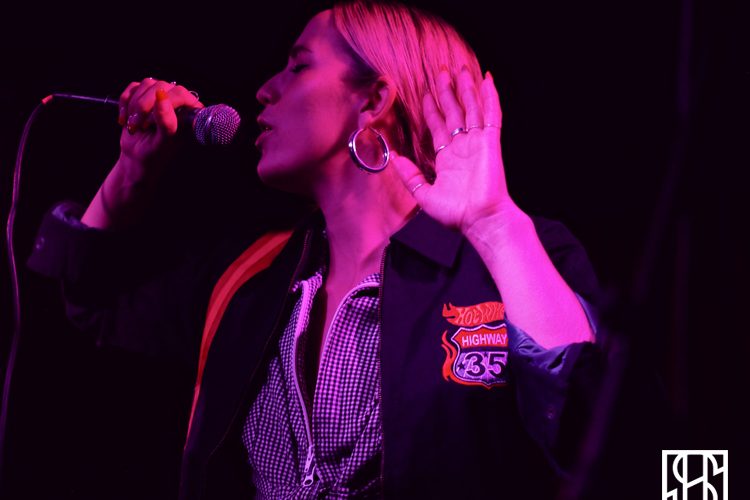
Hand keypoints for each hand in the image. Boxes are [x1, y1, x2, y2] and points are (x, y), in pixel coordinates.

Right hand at [117, 77, 203, 174]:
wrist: (137, 157)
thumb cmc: (155, 153)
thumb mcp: (163, 141)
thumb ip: (166, 121)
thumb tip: (161, 95)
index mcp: (189, 112)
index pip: (181, 94)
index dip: (165, 104)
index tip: (151, 123)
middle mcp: (177, 101)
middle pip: (161, 86)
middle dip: (145, 107)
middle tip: (140, 126)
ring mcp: (159, 96)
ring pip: (146, 84)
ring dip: (134, 105)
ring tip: (134, 125)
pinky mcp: (142, 95)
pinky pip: (133, 87)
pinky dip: (125, 102)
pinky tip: (125, 118)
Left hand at [392, 68, 515, 234]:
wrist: (480, 220)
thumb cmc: (456, 213)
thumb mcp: (423, 194)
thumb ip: (408, 175)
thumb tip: (392, 157)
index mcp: (448, 158)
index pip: (438, 126)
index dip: (431, 108)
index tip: (424, 92)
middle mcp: (463, 146)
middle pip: (454, 111)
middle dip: (447, 91)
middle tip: (440, 70)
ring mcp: (478, 142)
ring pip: (472, 108)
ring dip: (466, 87)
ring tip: (461, 67)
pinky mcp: (491, 142)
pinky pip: (492, 114)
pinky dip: (490, 96)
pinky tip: (487, 79)